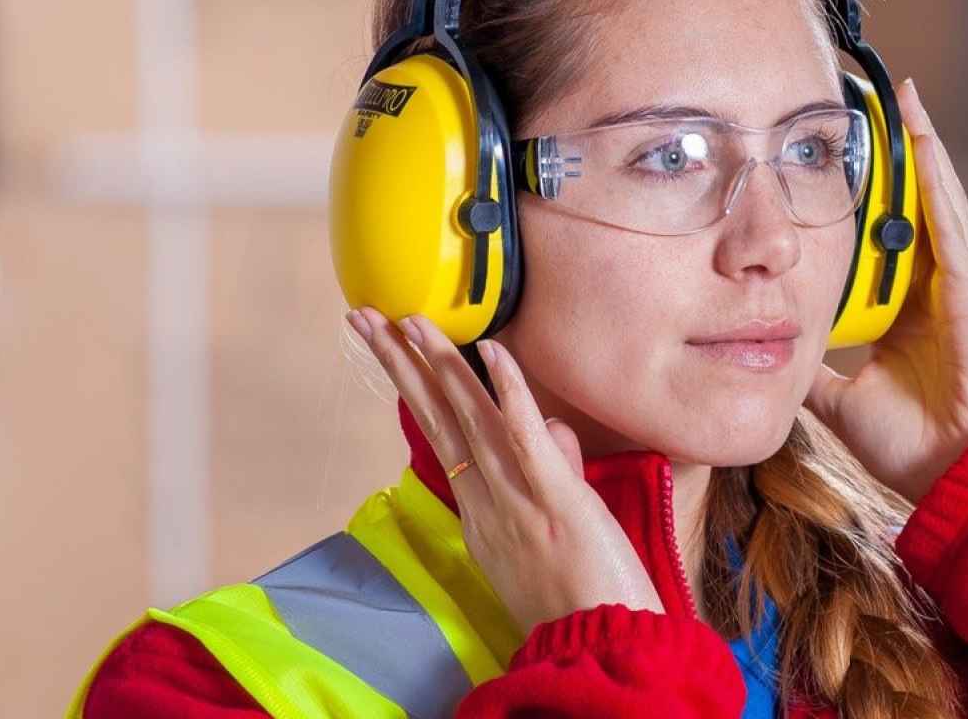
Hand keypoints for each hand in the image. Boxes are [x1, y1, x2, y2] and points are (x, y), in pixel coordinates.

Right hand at [346, 307, 665, 633]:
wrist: (601, 649)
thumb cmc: (583, 600)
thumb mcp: (555, 530)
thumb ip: (552, 472)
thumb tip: (553, 430)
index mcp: (481, 513)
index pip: (442, 435)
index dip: (415, 386)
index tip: (393, 346)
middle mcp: (487, 503)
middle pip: (437, 419)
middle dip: (399, 364)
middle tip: (365, 318)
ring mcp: (518, 500)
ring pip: (470, 419)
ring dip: (439, 363)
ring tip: (408, 320)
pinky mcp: (557, 500)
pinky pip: (527, 438)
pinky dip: (509, 392)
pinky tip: (490, 350)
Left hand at [805, 77, 967, 504]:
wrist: (960, 474)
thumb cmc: (914, 446)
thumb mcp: (840, 398)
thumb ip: (812, 370)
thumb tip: (768, 351)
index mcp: (901, 314)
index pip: (876, 245)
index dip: (860, 204)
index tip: (835, 165)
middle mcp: (928, 290)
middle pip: (905, 210)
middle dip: (890, 160)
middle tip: (866, 108)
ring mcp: (950, 283)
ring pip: (931, 202)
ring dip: (917, 149)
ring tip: (902, 98)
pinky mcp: (965, 286)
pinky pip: (947, 221)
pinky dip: (934, 178)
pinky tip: (922, 138)